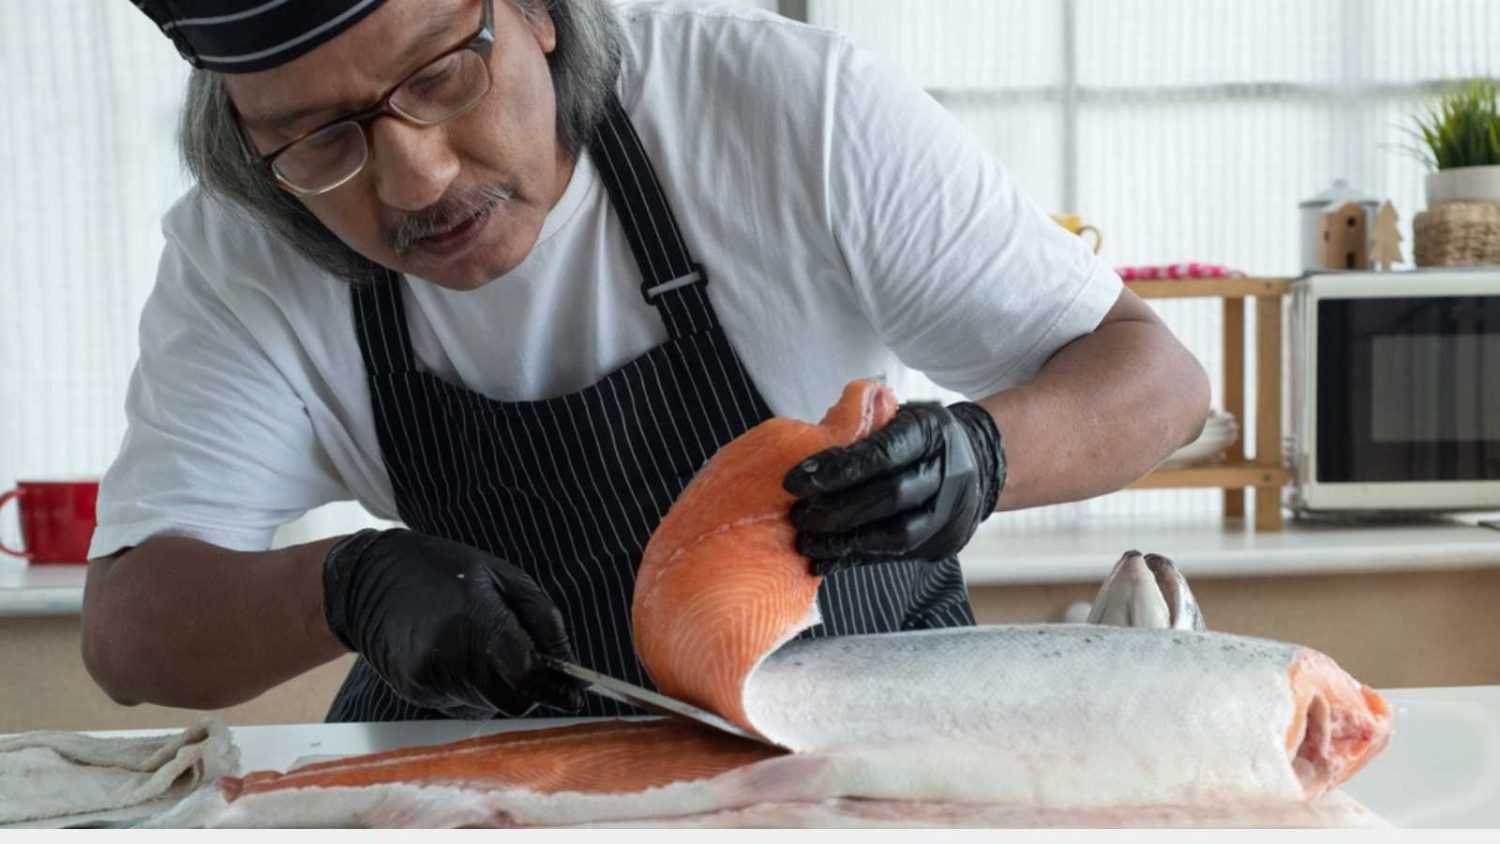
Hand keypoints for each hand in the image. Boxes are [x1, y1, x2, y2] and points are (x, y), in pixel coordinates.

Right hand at [321, 529, 583, 717]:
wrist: (368, 580)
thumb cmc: (444, 570)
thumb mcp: (502, 576)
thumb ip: (541, 619)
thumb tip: (569, 664)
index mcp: (475, 616)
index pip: (524, 672)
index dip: (553, 685)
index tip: (572, 691)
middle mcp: (449, 653)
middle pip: (510, 699)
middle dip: (528, 690)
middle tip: (528, 667)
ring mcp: (427, 677)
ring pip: (487, 706)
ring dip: (498, 688)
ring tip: (480, 648)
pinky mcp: (412, 691)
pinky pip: (460, 704)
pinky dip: (471, 689)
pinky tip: (457, 657)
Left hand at [783, 401, 1005, 574]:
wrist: (975, 465)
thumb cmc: (919, 438)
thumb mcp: (899, 415)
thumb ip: (861, 423)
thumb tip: (807, 437)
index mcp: (930, 431)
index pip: (884, 452)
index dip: (838, 468)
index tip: (796, 480)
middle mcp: (947, 471)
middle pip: (891, 496)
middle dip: (838, 509)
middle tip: (797, 516)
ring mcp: (948, 511)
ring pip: (898, 534)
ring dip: (845, 541)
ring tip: (806, 541)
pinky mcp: (941, 542)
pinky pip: (896, 556)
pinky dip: (855, 559)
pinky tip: (824, 560)